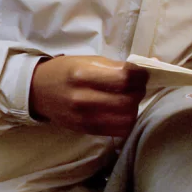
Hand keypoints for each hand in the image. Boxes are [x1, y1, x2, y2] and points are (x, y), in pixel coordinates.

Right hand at [29, 56, 146, 136]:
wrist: (38, 91)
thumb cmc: (64, 71)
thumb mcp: (87, 60)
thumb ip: (116, 66)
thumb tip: (154, 64)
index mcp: (82, 74)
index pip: (125, 77)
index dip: (140, 75)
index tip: (140, 73)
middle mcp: (83, 98)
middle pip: (129, 100)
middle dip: (139, 92)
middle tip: (135, 87)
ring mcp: (85, 117)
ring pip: (127, 118)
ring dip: (133, 108)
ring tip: (127, 99)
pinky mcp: (87, 130)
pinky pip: (119, 130)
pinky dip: (126, 121)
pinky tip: (120, 112)